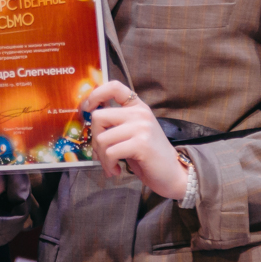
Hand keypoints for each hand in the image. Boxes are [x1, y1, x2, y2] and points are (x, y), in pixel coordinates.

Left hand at [81, 81, 188, 201]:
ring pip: (102, 138)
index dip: (95, 94)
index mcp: (138, 107)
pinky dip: (108, 165)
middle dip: (94, 139)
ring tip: (110, 165)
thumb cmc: (148, 156)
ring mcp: (141, 127)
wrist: (173, 174)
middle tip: (102, 154)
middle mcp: (140, 113)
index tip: (87, 109)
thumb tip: (88, 119)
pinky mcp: (141, 144)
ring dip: (102, 157)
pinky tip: (116, 170)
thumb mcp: (132, 133)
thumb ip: (116, 124)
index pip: (114, 87)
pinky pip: (110, 153)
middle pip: (98, 116)